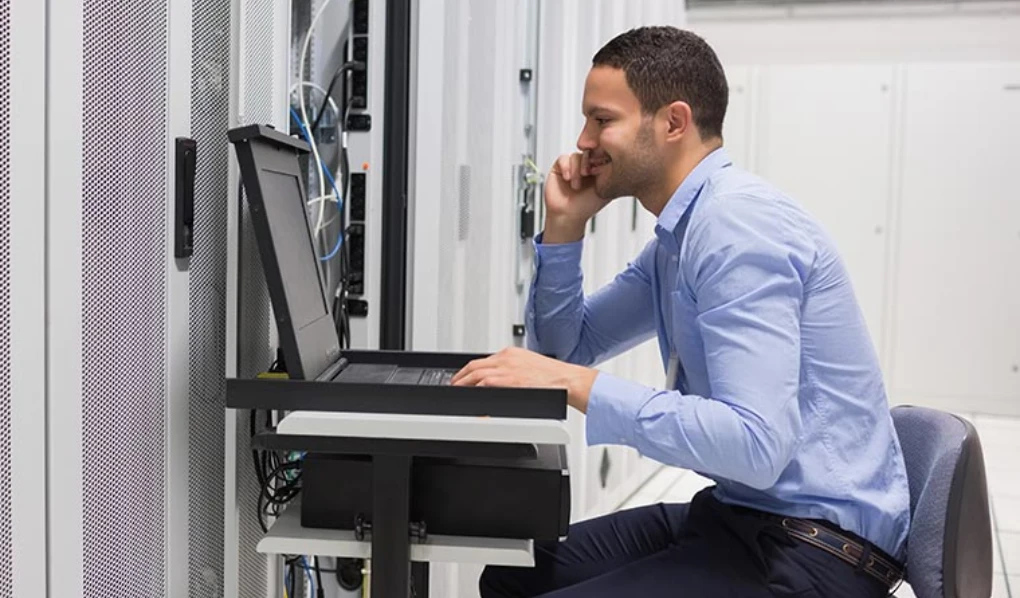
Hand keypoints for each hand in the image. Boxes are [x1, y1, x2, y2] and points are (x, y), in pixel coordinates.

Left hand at [451, 347, 598, 412]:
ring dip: (462, 382)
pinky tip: (469, 396)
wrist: (567, 380)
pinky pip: (484, 384)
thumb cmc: (555, 378)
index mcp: (512, 353)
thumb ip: (515, 371)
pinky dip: (474, 390)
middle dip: (461, 375)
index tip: (466, 376)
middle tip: (454, 384)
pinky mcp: (508, 380)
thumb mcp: (531, 367)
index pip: (485, 360)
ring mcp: (506, 369)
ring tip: (456, 390)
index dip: (471, 369)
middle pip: (475, 365)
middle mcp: (507, 358)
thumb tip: (505, 383)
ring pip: (475, 373)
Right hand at [543, 152, 610, 243]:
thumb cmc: (587, 206)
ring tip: (577, 185)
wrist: (568, 216)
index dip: (602, 158)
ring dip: (577, 169)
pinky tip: (568, 179)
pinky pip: (564, 158)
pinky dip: (567, 168)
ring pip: (577, 156)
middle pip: (590, 151)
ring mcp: (573, 166)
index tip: (601, 168)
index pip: (602, 154)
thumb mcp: (606, 190)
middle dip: (589, 161)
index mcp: (598, 169)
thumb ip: (613, 177)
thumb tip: (623, 163)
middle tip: (588, 173)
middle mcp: (586, 166)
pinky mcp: (560, 167)